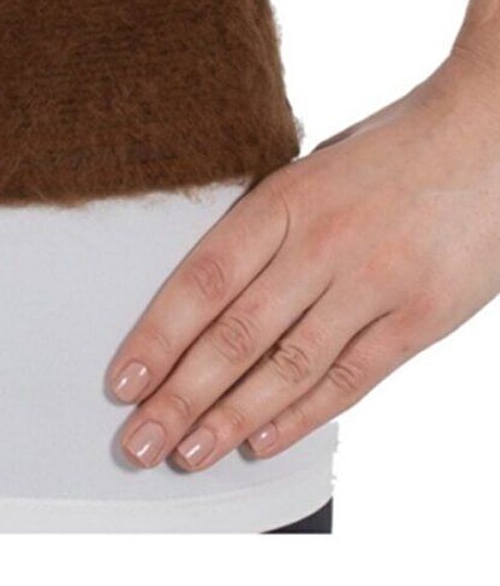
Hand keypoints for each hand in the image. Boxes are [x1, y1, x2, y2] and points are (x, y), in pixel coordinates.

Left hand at [105, 45, 499, 473]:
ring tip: (189, 453)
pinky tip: (263, 440)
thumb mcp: (313, 170)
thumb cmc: (392, 151)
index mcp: (284, 199)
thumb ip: (267, 229)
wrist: (489, 132)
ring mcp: (374, 283)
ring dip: (231, 420)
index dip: (158, 336)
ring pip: (288, 368)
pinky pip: (351, 378)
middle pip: (235, 335)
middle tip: (140, 442)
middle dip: (180, 397)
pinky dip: (302, 415)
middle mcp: (323, 244)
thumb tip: (206, 300)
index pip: (203, 279)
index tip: (123, 380)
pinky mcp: (421, 317)